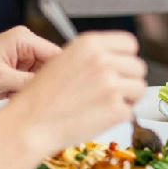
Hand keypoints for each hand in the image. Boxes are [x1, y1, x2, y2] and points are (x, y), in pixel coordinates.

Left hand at [0, 26, 60, 107]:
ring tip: (38, 104)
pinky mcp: (15, 78)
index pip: (55, 54)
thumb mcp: (0, 78)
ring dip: (39, 91)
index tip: (70, 89)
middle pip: (51, 67)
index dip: (64, 71)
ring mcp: (20, 64)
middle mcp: (25, 50)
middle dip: (50, 83)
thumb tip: (51, 87)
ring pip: (42, 79)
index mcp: (23, 40)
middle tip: (54, 101)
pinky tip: (26, 104)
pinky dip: (29, 96)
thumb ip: (28, 81)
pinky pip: (31, 87)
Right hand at [1, 31, 147, 153]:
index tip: (120, 68)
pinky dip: (118, 118)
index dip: (125, 58)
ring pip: (139, 89)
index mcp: (90, 44)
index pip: (130, 44)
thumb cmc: (40, 97)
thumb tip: (115, 58)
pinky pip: (130, 112)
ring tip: (103, 106)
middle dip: (127, 80)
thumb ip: (92, 55)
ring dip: (127, 99)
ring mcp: (111, 85)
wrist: (29, 124)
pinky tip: (98, 118)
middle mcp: (103, 61)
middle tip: (110, 92)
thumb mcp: (62, 60)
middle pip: (138, 67)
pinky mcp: (115, 110)